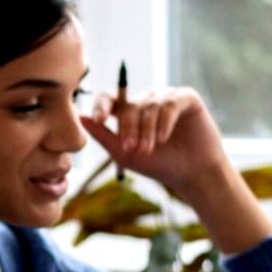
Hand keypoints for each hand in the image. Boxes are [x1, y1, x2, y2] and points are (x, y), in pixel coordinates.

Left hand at [80, 87, 271, 253]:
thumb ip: (103, 135)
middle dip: (128, 128)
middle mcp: (147, 101)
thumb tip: (79, 117)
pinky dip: (164, 122)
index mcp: (129, 112)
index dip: (101, 105)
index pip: (109, 99)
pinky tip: (163, 138)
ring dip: (146, 129)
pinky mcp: (186, 98)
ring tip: (148, 149)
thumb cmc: (158, 165)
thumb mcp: (124, 154)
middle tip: (130, 149)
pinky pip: (170, 103)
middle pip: (129, 105)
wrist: (192, 174)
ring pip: (149, 105)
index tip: (98, 119)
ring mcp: (166, 97)